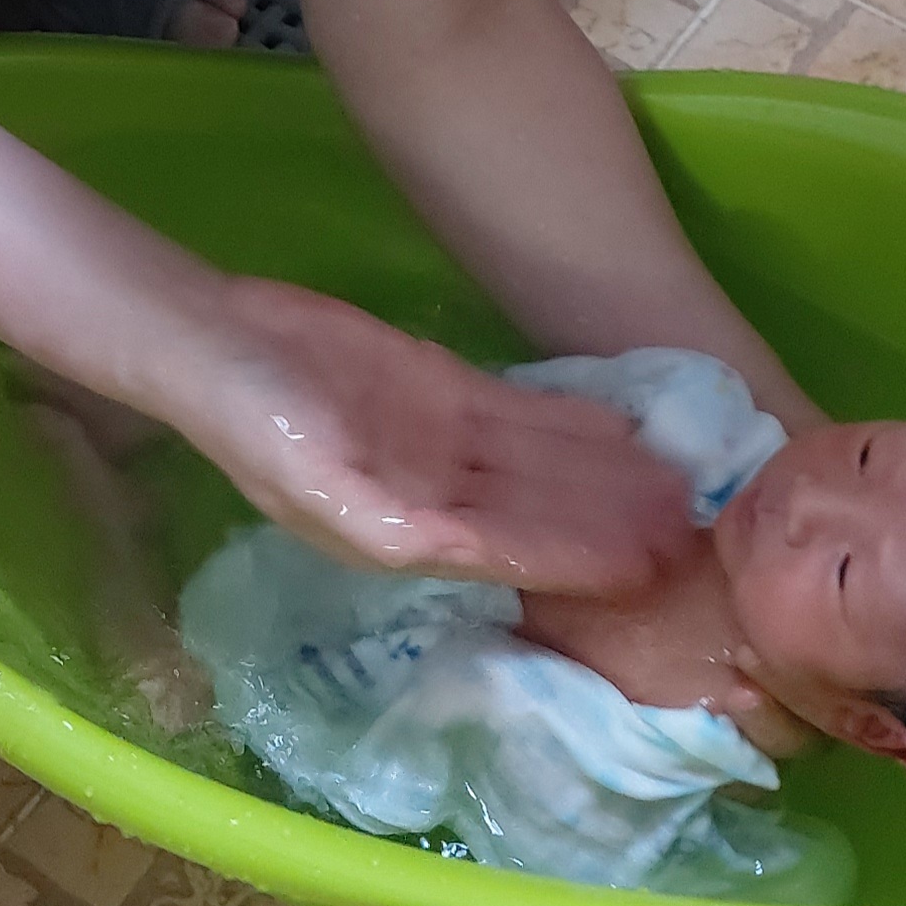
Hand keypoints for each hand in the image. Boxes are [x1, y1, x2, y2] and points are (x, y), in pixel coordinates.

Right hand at [163, 278, 697, 596]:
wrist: (210, 340)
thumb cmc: (252, 417)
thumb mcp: (315, 479)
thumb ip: (386, 518)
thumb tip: (463, 551)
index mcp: (399, 536)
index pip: (508, 552)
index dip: (578, 560)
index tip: (648, 566)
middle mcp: (428, 500)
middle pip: (536, 513)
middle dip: (609, 524)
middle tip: (695, 530)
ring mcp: (434, 446)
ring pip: (535, 466)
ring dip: (603, 477)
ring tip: (679, 484)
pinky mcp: (435, 392)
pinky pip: (513, 416)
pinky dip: (566, 425)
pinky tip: (621, 431)